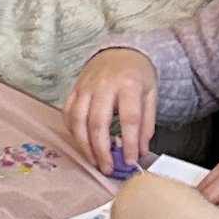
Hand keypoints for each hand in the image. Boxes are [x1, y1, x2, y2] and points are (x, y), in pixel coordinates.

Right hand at [66, 48, 158, 176]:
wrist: (120, 50)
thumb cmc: (137, 75)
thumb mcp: (151, 94)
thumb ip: (146, 123)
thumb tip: (140, 150)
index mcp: (128, 84)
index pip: (128, 119)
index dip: (129, 143)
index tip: (130, 160)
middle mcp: (104, 85)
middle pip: (98, 122)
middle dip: (101, 150)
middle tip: (107, 168)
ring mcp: (86, 86)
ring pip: (79, 120)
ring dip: (85, 145)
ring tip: (94, 161)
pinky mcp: (74, 88)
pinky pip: (68, 112)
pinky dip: (72, 130)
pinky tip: (81, 142)